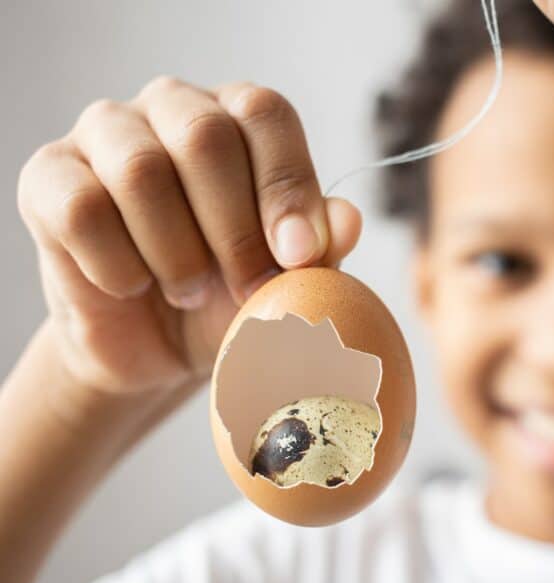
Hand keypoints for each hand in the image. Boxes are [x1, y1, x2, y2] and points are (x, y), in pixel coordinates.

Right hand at [17, 77, 361, 395]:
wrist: (159, 346)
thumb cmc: (234, 297)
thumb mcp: (290, 281)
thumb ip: (322, 250)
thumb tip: (348, 220)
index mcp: (239, 117)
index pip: (265, 114)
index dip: (286, 185)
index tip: (298, 256)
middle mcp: (173, 108)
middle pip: (204, 136)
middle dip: (235, 230)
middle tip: (248, 289)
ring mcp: (106, 135)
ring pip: (140, 171)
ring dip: (177, 252)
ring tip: (191, 291)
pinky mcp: (49, 176)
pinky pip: (83, 210)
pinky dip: (118, 265)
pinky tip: (134, 286)